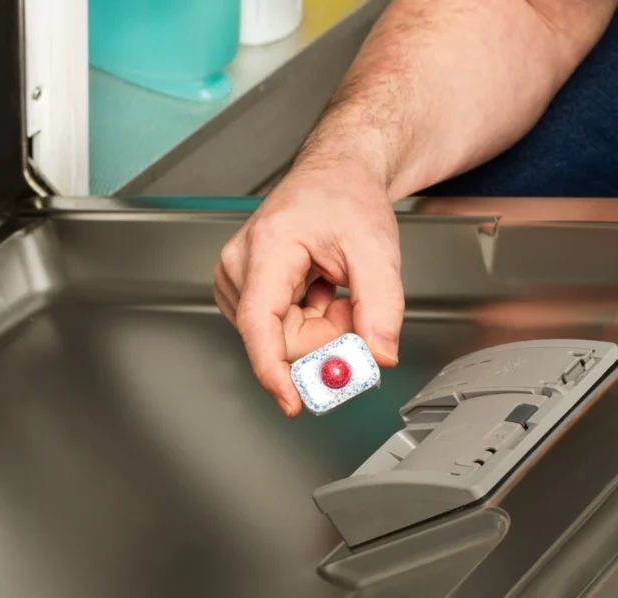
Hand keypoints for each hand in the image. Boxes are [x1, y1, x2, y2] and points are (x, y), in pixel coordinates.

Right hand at [214, 166, 404, 415]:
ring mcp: (236, 279)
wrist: (334, 176)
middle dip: (324, 336)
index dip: (273, 368)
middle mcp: (240, 266)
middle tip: (350, 306)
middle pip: (279, 338)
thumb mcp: (377, 249)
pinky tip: (317, 290)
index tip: (292, 400)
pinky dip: (307, 321)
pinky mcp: (241, 291)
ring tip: (332, 287)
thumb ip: (382, 307)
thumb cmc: (345, 199)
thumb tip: (378, 356)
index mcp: (268, 247)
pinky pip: (277, 331)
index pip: (260, 322)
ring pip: (280, 339)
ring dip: (318, 327)